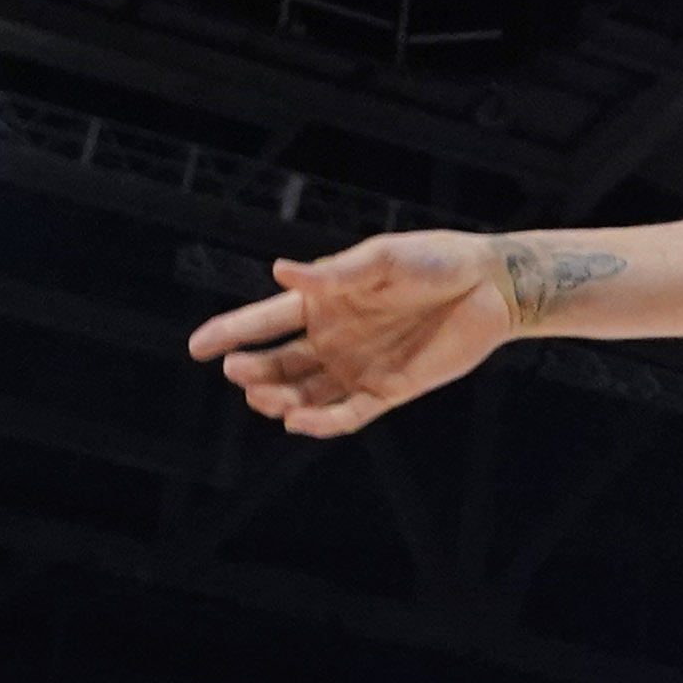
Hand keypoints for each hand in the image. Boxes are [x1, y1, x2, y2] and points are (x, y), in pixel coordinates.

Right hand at [189, 232, 520, 436]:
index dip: (229, 332)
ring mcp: (358, 366)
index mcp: (322, 301)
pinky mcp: (389, 390)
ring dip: (281, 400)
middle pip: (279, 363)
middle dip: (254, 372)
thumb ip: (334, 273)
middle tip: (239, 374)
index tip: (194, 347)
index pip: (264, 319)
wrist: (488, 285)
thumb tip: (281, 272)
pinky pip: (347, 414)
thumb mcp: (382, 259)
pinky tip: (299, 422)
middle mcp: (333, 337)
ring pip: (305, 393)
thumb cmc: (433, 260)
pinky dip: (322, 423)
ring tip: (267, 400)